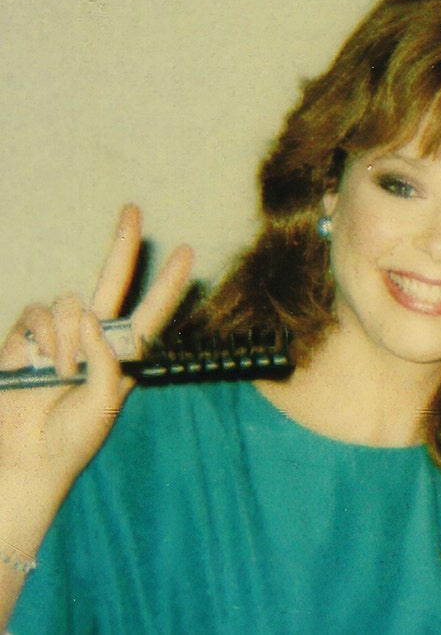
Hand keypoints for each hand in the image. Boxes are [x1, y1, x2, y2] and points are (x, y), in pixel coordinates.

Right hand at [0, 205, 191, 491]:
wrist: (24, 459)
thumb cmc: (70, 440)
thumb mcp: (102, 407)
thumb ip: (106, 363)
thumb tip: (92, 318)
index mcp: (121, 356)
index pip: (151, 313)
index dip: (168, 283)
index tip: (187, 252)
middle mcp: (92, 338)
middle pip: (110, 281)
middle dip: (122, 244)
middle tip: (133, 209)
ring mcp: (58, 336)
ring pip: (68, 303)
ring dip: (66, 336)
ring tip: (60, 372)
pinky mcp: (24, 339)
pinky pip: (34, 317)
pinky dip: (38, 339)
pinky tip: (35, 364)